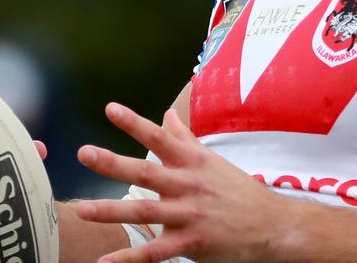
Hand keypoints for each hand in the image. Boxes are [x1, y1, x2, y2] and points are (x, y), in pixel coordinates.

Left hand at [74, 103, 289, 262]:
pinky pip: (156, 253)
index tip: (109, 108)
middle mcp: (188, 185)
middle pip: (146, 172)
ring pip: (146, 211)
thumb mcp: (213, 160)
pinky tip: (105, 261)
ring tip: (83, 209)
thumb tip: (167, 115)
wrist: (273, 226)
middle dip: (113, 163)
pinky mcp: (192, 243)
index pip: (159, 138)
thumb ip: (185, 139)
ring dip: (112, 211)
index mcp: (192, 162)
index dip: (134, 123)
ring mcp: (190, 215)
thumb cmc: (239, 191)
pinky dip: (129, 259)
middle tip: (84, 153)